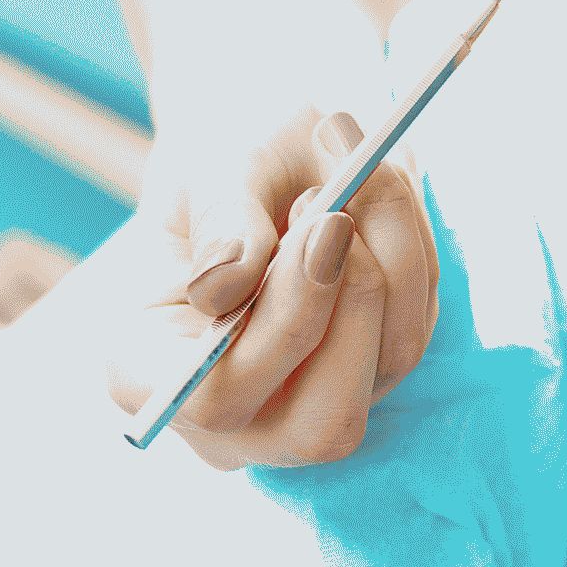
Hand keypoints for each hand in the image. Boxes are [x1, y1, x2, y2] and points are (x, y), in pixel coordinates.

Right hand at [107, 107, 438, 469]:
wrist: (274, 142)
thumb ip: (220, 223)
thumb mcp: (213, 164)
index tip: (325, 223)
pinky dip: (410, 243)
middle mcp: (235, 409)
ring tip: (354, 168)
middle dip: (355, 304)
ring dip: (392, 250)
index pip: (216, 399)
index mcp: (148, 369)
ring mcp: (314, 396)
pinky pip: (418, 317)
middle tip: (344, 204)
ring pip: (390, 359)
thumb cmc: (228, 151)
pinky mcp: (376, 363)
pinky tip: (374, 188)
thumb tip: (222, 288)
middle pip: (324, 424)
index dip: (281, 326)